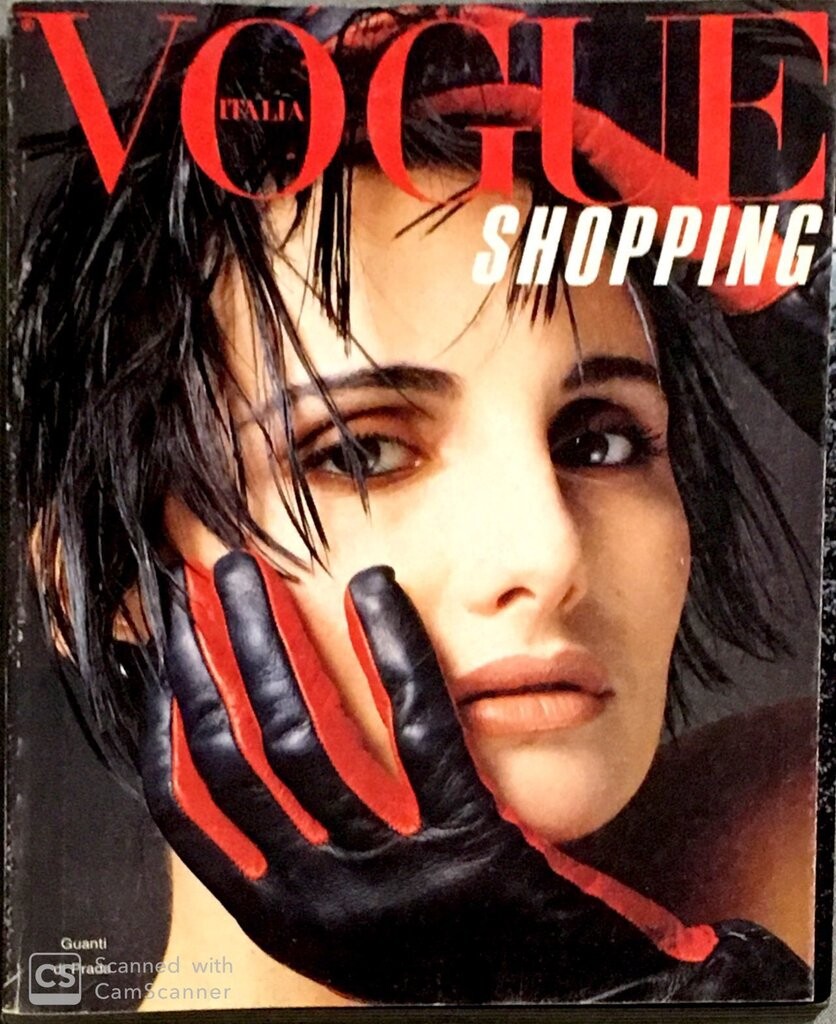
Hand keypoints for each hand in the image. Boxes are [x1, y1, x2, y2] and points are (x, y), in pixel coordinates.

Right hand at [141, 551, 809, 1001]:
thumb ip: (299, 854)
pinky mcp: (472, 844)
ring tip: (254, 575)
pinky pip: (419, 725)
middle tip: (203, 582)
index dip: (170, 714)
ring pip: (305, 735)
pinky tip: (373, 590)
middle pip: (241, 751)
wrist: (560, 1010)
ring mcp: (395, 875)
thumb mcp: (351, 921)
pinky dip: (391, 648)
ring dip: (271, 638)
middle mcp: (324, 901)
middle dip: (211, 654)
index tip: (170, 647)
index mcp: (285, 919)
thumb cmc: (455, 961)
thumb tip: (243, 753)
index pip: (191, 805)